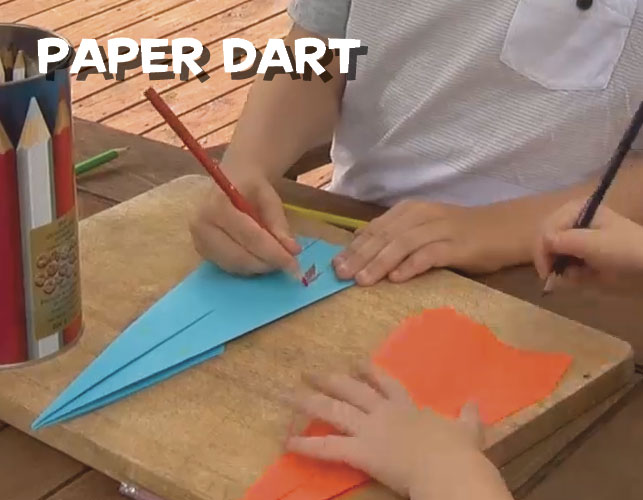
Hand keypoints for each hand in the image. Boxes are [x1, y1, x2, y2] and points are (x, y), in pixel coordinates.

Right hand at [190, 163, 300, 274]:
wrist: (230, 181)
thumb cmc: (250, 187)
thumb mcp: (269, 198)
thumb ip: (279, 224)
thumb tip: (293, 250)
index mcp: (217, 205)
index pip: (250, 237)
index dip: (274, 253)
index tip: (294, 264)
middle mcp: (202, 225)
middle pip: (239, 256)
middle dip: (267, 264)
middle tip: (289, 266)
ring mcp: (198, 241)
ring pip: (234, 265)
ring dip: (259, 268)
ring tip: (277, 260)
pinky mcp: (202, 252)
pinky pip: (228, 267)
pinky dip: (249, 267)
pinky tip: (261, 259)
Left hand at [286, 365, 509, 499]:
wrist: (449, 468)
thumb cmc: (459, 452)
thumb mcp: (468, 430)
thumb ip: (468, 416)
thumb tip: (475, 403)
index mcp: (407, 407)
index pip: (386, 383)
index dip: (369, 371)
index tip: (356, 362)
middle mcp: (384, 412)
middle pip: (351, 389)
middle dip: (329, 379)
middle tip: (309, 371)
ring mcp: (370, 429)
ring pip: (333, 410)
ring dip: (308, 401)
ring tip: (288, 394)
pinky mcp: (362, 450)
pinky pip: (328, 446)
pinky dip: (307, 443)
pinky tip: (288, 441)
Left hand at [332, 200, 528, 285]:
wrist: (504, 228)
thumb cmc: (460, 232)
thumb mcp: (423, 229)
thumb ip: (395, 236)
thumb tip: (361, 246)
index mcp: (410, 210)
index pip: (375, 228)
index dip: (353, 247)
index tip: (334, 265)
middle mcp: (422, 216)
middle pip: (384, 236)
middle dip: (359, 255)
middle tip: (340, 274)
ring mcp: (440, 229)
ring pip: (403, 244)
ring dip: (379, 262)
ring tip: (361, 279)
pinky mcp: (458, 245)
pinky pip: (430, 254)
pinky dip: (411, 266)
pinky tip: (396, 278)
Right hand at [534, 200, 642, 290]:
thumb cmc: (624, 249)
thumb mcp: (593, 243)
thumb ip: (564, 240)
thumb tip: (542, 241)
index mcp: (576, 210)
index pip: (546, 229)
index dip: (542, 250)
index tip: (546, 273)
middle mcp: (574, 220)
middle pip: (546, 239)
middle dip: (550, 259)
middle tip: (552, 277)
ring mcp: (579, 237)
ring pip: (554, 253)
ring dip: (561, 266)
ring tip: (575, 275)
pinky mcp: (584, 253)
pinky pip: (566, 262)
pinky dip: (571, 272)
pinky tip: (583, 275)